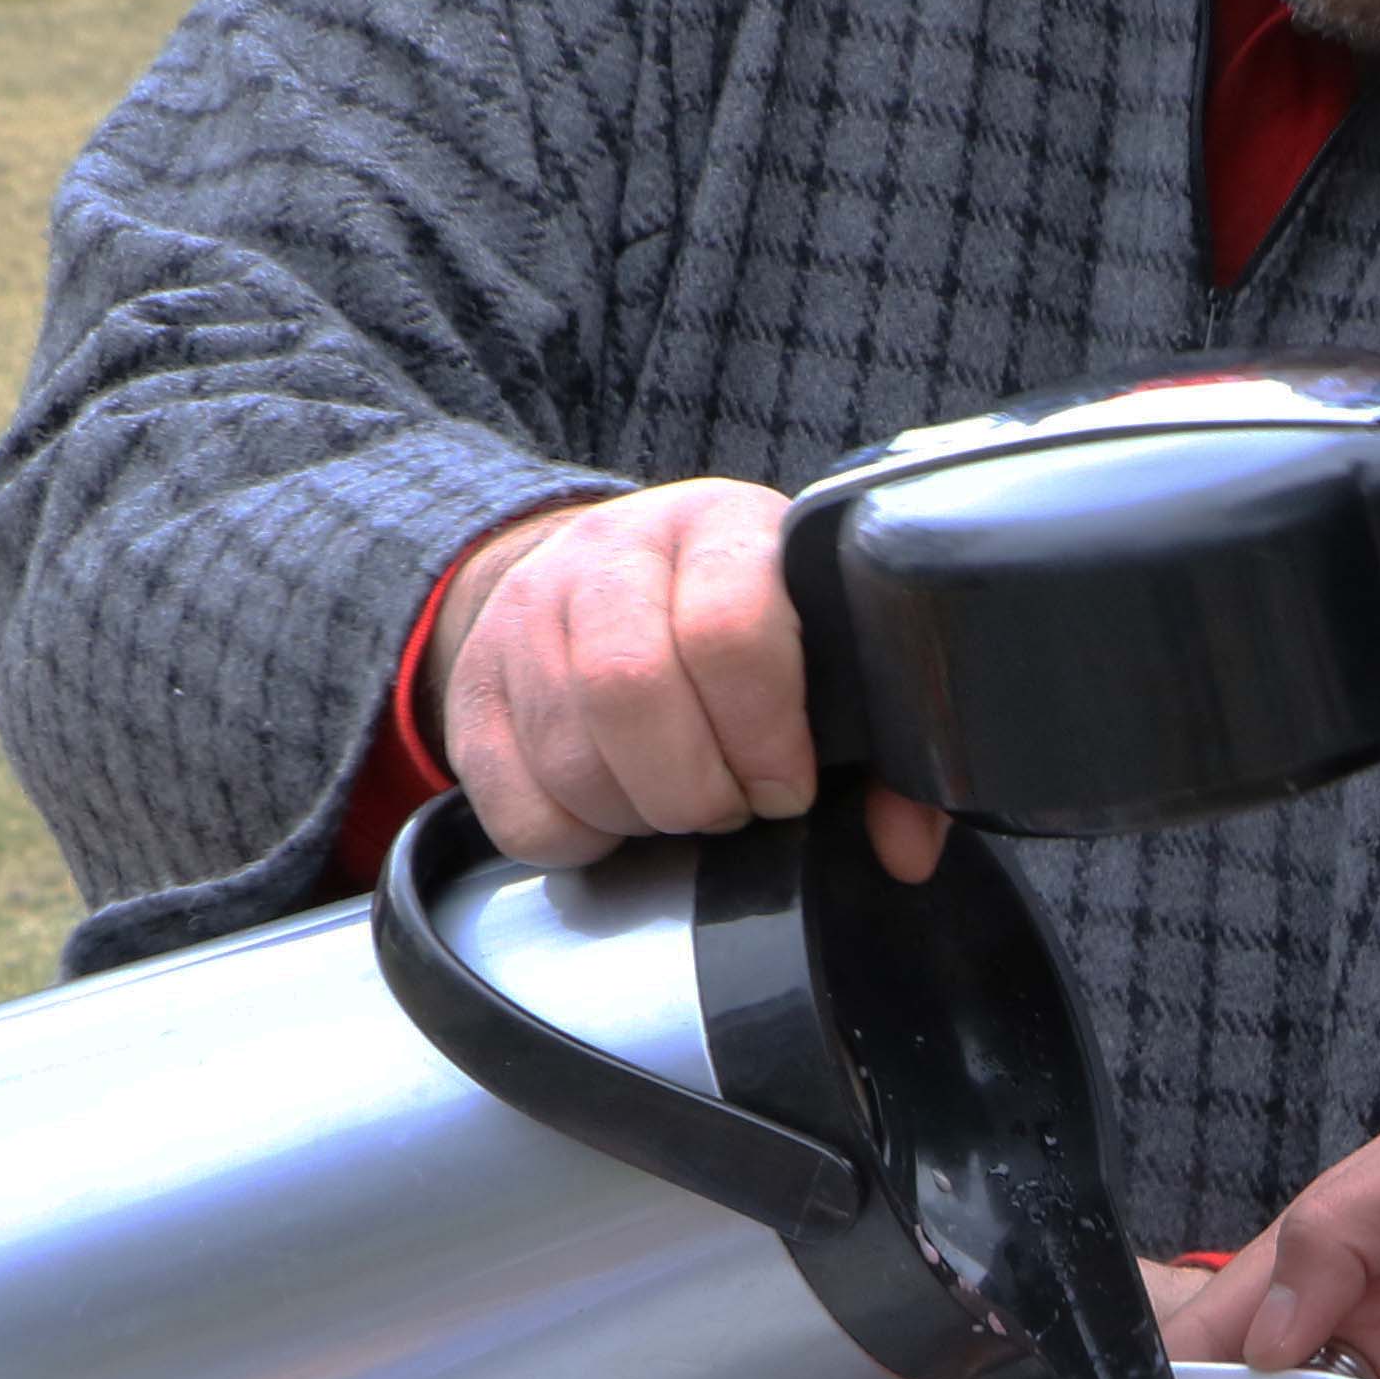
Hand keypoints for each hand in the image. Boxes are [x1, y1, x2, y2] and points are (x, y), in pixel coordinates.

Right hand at [430, 481, 946, 881]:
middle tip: (732, 804)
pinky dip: (577, 840)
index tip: (787, 784)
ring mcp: (526, 615)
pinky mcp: (473, 687)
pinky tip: (616, 810)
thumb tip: (906, 849)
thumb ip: (881, 750)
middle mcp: (609, 555)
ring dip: (640, 815)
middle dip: (698, 789)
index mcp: (720, 530)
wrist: (601, 577)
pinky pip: (515, 807)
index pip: (728, 628)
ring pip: (571, 757)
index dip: (764, 736)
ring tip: (680, 800)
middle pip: (630, 691)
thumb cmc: (737, 627)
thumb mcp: (821, 652)